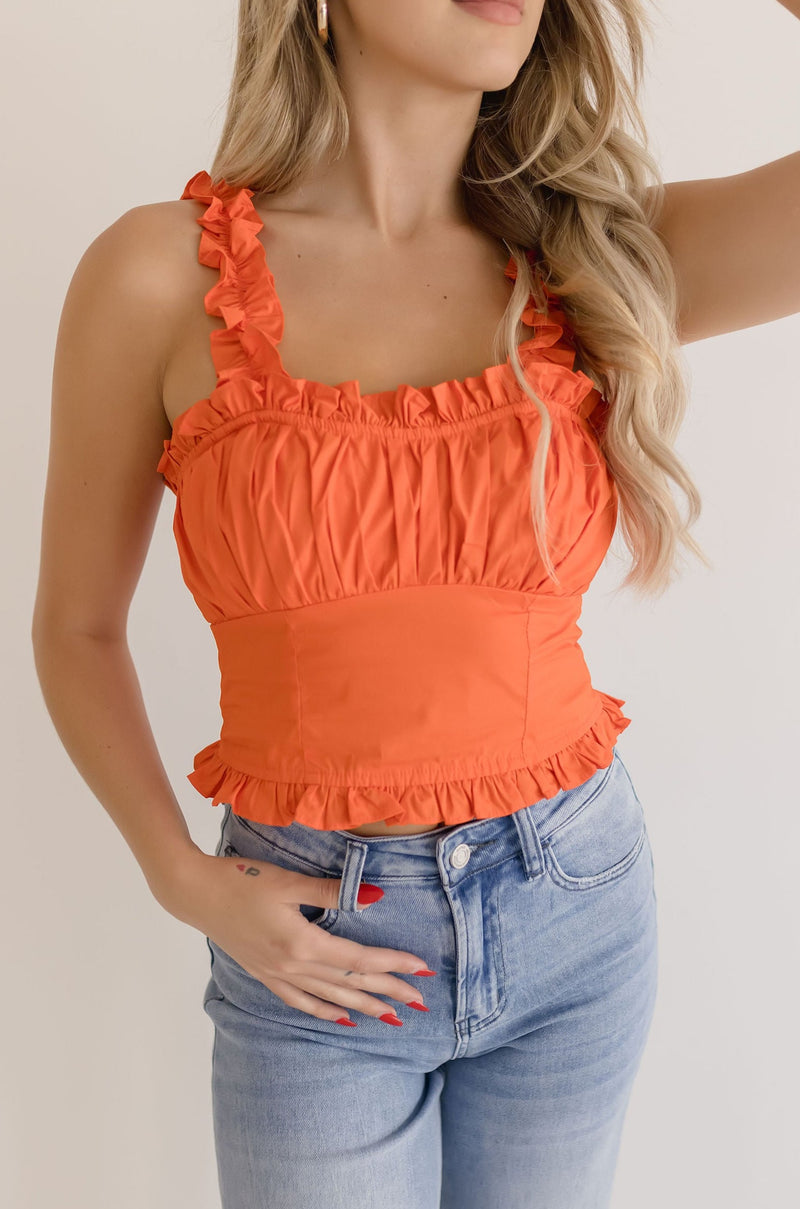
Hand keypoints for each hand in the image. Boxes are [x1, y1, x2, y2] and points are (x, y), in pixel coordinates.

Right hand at [164, 849, 435, 1025]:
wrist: (194, 893)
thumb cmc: (241, 879)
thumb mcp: (288, 881)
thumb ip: (332, 890)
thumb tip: (376, 895)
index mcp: (302, 943)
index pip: (359, 961)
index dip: (393, 966)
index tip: (422, 970)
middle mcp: (292, 967)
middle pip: (350, 985)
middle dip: (387, 993)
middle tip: (420, 1002)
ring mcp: (276, 974)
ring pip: (329, 998)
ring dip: (362, 1007)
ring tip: (391, 1018)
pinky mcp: (263, 974)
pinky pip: (300, 1001)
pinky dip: (323, 1011)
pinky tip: (339, 1017)